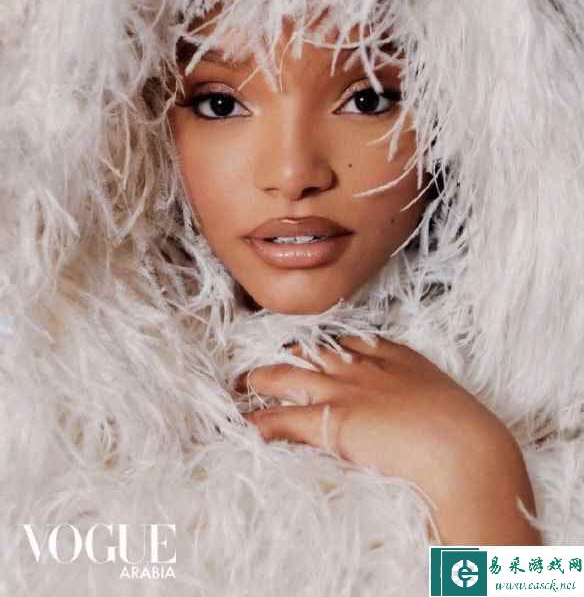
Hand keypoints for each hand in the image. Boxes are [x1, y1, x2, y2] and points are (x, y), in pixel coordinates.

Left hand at [234, 335, 541, 545]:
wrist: (465, 450)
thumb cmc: (468, 433)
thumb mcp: (447, 403)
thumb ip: (426, 401)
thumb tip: (424, 418)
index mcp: (396, 356)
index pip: (352, 341)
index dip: (328, 343)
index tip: (315, 345)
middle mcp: (364, 366)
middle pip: (313, 351)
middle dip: (289, 353)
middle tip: (274, 356)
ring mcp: (343, 391)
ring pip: (288, 376)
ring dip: (262, 379)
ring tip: (245, 381)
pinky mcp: (330, 420)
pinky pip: (282, 420)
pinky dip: (259, 423)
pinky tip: (244, 426)